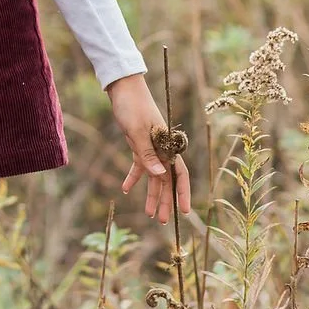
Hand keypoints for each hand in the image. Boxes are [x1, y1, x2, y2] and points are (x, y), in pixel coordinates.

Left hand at [106, 72, 191, 224]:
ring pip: (153, 176)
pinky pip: (139, 165)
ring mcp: (150, 146)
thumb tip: (160, 176)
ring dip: (151, 194)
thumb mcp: (137, 131)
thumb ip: (147, 155)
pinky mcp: (138, 143)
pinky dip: (133, 177)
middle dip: (165, 201)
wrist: (123, 87)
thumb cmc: (132, 106)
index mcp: (167, 145)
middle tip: (161, 221)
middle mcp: (162, 148)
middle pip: (166, 179)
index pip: (179, 174)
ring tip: (148, 213)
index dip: (183, 193)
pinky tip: (125, 189)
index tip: (185, 211)